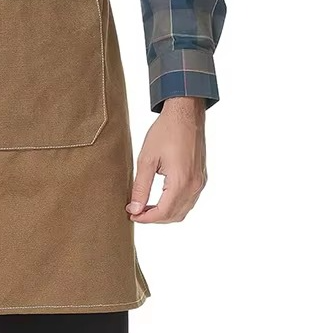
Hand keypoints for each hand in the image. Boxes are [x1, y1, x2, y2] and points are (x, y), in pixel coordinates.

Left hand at [126, 97, 206, 222]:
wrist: (185, 114)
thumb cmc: (165, 132)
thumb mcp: (146, 159)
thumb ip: (140, 186)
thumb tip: (135, 208)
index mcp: (181, 182)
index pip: (163, 212)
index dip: (145, 218)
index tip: (131, 215)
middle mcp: (194, 186)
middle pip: (174, 215)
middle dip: (154, 218)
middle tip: (136, 211)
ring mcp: (200, 182)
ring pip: (183, 210)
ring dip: (165, 213)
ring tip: (145, 206)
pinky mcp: (201, 177)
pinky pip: (189, 200)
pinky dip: (175, 205)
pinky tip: (160, 197)